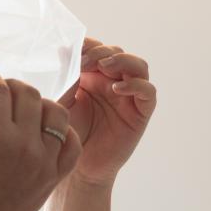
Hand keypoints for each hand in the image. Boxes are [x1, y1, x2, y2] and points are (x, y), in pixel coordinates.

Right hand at [0, 70, 81, 210]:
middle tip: (3, 91)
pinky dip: (63, 130)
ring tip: (26, 109)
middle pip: (28, 93)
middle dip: (12, 85)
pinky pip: (72, 142)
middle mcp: (22, 146)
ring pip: (56, 111)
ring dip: (39, 103)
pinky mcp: (55, 175)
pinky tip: (46, 129)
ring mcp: (43, 161)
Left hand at [57, 37, 156, 184]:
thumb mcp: (64, 98)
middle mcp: (113, 80)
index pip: (98, 48)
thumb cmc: (69, 130)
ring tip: (104, 66)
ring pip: (138, 65)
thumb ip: (67, 74)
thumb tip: (63, 48)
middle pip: (117, 52)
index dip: (90, 45)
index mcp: (93, 73)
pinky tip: (116, 89)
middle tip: (85, 61)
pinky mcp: (140, 111)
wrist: (78, 165)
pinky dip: (136, 85)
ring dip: (122, 60)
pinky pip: (147, 91)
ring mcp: (128, 94)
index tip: (76, 50)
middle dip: (102, 52)